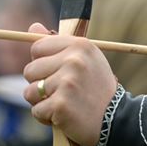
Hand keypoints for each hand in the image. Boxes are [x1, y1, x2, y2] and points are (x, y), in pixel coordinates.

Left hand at [23, 22, 117, 145]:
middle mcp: (74, 60)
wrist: (117, 120)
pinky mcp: (61, 104)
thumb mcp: (84, 60)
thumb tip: (33, 25)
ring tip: (65, 103)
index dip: (44, 63)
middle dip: (41, 84)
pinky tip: (65, 116)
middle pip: (30, 70)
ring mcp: (67, 82)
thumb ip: (57, 43)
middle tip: (64, 91)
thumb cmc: (96, 89)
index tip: (61, 72)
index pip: (38, 47)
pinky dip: (47, 118)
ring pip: (30, 91)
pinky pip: (36, 110)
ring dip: (42, 102)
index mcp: (80, 45)